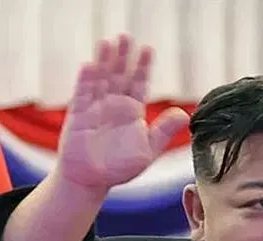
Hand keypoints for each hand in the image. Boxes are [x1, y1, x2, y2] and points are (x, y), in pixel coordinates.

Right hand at [55, 34, 189, 192]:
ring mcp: (95, 107)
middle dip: (123, 56)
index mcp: (132, 111)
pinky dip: (85, 79)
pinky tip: (90, 65)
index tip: (148, 49)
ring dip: (104, 60)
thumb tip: (184, 114)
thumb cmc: (119, 168)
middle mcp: (113, 104)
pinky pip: (82, 93)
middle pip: (119, 74)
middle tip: (126, 37)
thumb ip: (164, 131)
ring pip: (101, 78)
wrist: (91, 182)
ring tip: (108, 42)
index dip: (143, 66)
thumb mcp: (148, 150)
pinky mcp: (79, 114)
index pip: (138, 82)